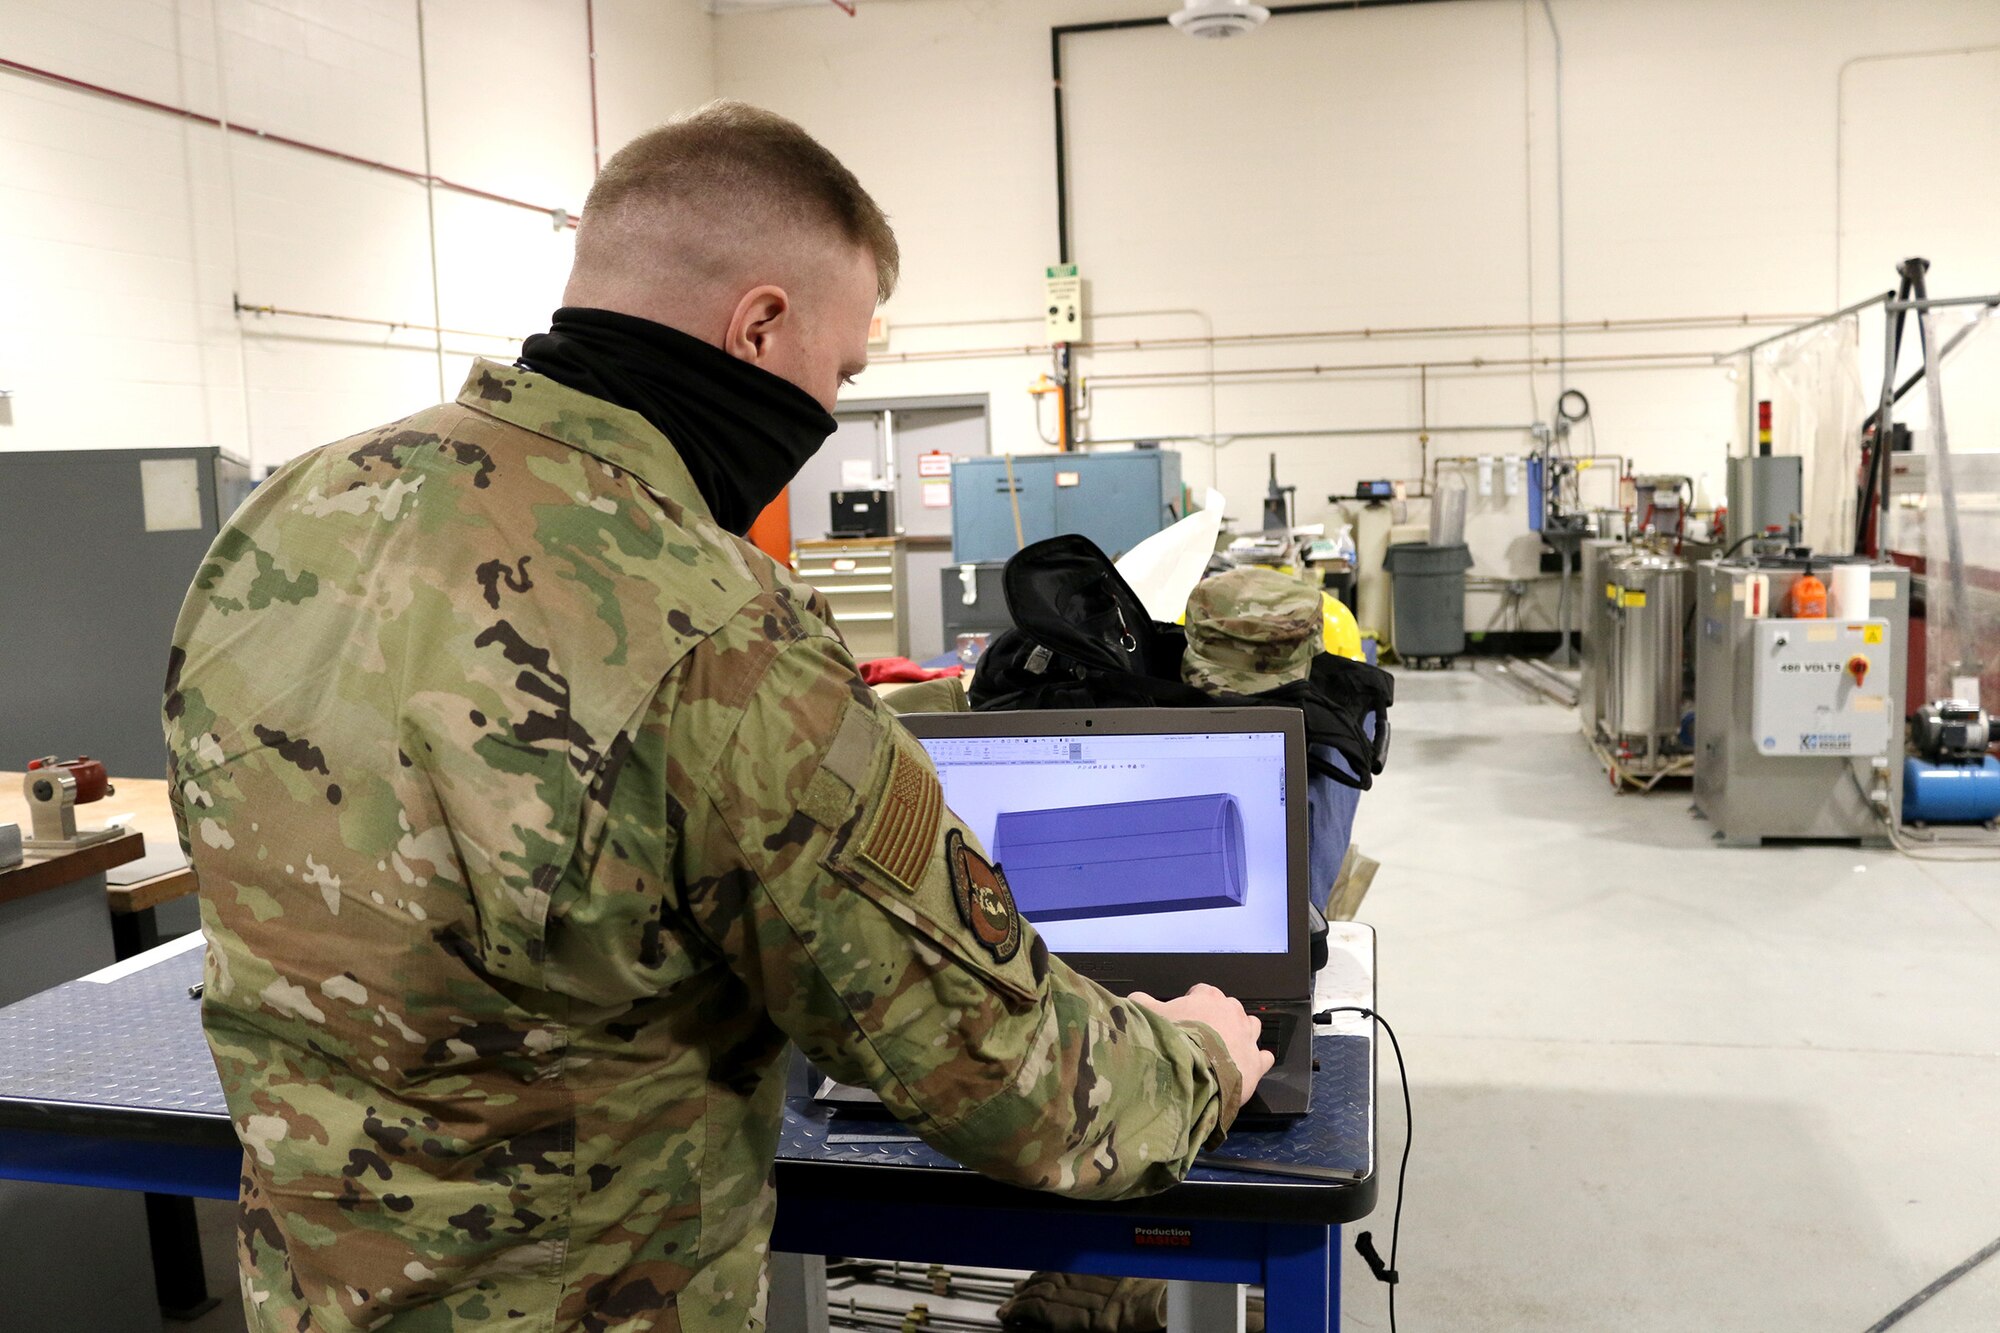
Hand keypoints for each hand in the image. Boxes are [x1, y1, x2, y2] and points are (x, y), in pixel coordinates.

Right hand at [1128, 983, 1273, 1110]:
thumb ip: (1141, 1002)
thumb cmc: (1172, 1039)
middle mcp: (1233, 1012)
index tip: (1185, 1016)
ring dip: (1242, 1033)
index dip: (1193, 1002)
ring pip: (1252, 1026)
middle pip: (1230, 1007)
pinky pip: (1264, 1057)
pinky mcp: (1256, 1062)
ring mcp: (1247, 1037)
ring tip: (1228, 1047)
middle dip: (1220, 1017)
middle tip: (1204, 1034)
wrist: (1192, 1071)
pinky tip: (1249, 1065)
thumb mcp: (1148, 1015)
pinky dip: (1258, 1059)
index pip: (1203, 991)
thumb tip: (1135, 997)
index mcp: (1208, 997)